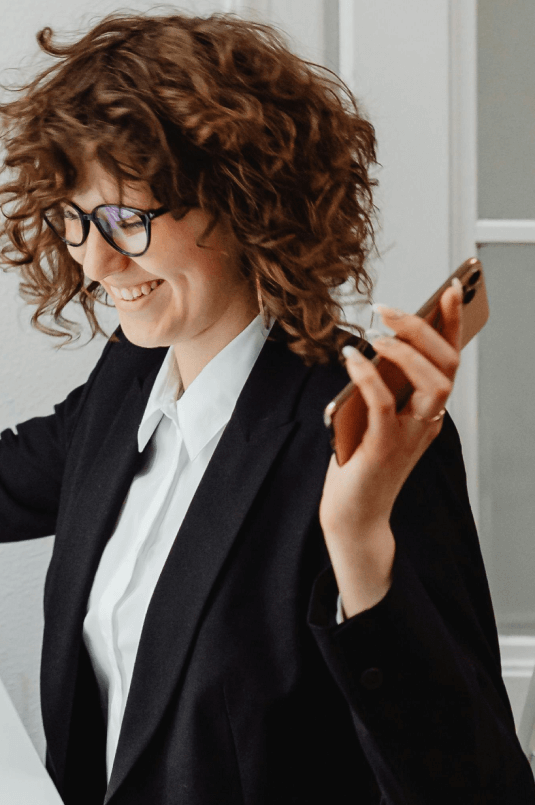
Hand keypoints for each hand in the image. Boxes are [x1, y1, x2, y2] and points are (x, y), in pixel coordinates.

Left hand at [318, 280, 464, 615]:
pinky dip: (370, 378)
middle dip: (424, 330)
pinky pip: (384, 406)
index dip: (452, 325)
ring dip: (406, 352)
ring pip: (431, 384)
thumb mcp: (373, 417)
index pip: (448, 361)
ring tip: (375, 332)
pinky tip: (352, 359)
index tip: (451, 290)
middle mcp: (426, 421)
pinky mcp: (383, 449)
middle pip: (446, 367)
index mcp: (426, 410)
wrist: (353, 514)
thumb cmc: (360, 462)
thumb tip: (369, 346)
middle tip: (390, 309)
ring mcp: (409, 436)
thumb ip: (379, 387)